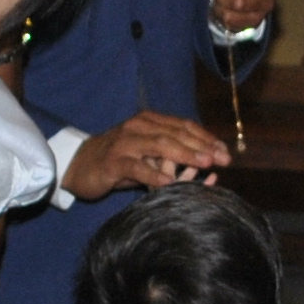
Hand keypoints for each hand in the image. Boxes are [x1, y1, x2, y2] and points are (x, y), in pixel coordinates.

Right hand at [65, 111, 231, 199]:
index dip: (206, 138)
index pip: (183, 126)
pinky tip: (170, 182)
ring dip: (185, 154)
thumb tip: (204, 160)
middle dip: (202, 146)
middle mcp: (138, 127)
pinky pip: (137, 167)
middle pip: (176, 133)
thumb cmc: (118, 161)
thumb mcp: (146, 154)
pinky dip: (155, 174)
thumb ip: (170, 153)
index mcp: (149, 121)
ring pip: (160, 145)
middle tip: (222, 158)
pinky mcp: (113, 161)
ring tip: (204, 164)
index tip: (225, 151)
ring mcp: (125, 143)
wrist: (78, 165)